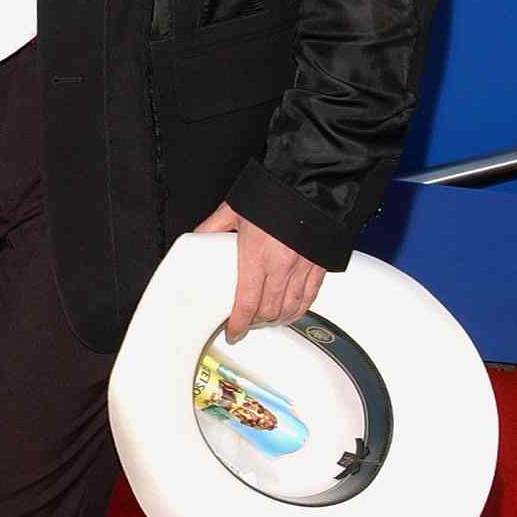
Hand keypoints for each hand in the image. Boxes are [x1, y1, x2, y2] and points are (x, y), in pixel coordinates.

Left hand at [194, 202, 324, 343]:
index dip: (239, 324)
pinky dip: (299, 309)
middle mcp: (281, 266)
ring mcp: (302, 268)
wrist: (311, 184)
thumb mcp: (234, 209)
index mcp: (256, 256)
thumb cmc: (273, 194)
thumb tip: (197, 236)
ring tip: (267, 321)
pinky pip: (309, 297)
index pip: (246, 303)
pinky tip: (292, 312)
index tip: (234, 331)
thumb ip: (213, 226)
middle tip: (248, 323)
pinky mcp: (319, 265)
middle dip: (256, 322)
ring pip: (290, 308)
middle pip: (268, 311)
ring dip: (277, 319)